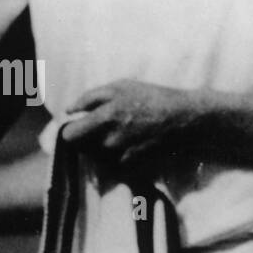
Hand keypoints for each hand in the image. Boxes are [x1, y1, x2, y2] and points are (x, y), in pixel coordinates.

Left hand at [62, 80, 199, 170]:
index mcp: (105, 117)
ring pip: (95, 158)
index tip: (77, 125)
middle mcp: (110, 141)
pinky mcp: (132, 167)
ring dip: (98, 149)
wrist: (184, 119)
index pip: (70, 136)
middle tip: (97, 129)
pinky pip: (111, 166)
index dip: (70, 130)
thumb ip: (89, 98)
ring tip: (116, 135)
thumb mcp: (120, 86)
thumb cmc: (152, 97)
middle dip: (84, 140)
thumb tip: (68, 111)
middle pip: (80, 149)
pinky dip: (113, 158)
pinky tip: (125, 144)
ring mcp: (121, 156)